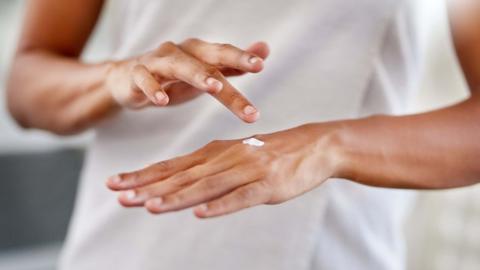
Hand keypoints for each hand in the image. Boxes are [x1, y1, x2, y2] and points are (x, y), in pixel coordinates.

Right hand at [105, 39, 268, 122]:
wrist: (128, 80)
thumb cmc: (173, 76)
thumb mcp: (205, 70)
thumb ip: (234, 64)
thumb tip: (265, 49)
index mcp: (199, 53)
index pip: (224, 53)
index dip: (242, 57)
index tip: (261, 65)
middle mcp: (181, 52)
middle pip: (208, 59)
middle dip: (231, 62)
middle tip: (253, 68)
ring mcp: (158, 62)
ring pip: (179, 64)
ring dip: (196, 73)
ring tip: (213, 86)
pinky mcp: (137, 75)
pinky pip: (145, 79)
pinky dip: (153, 88)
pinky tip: (162, 100)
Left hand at [106, 124, 341, 217]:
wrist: (312, 145)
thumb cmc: (269, 154)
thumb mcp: (233, 157)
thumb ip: (207, 170)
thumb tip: (177, 186)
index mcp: (213, 153)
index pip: (171, 166)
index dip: (142, 175)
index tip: (115, 183)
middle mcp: (224, 159)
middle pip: (181, 176)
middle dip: (147, 186)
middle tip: (117, 194)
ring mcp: (246, 171)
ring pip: (205, 186)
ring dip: (176, 197)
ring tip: (149, 206)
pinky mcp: (267, 185)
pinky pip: (241, 197)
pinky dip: (221, 205)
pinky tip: (202, 213)